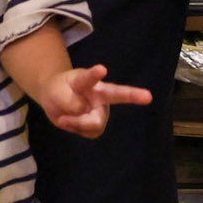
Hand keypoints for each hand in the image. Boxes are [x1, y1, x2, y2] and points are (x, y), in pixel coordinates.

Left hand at [35, 62, 152, 138]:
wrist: (56, 100)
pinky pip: (89, 133)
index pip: (91, 77)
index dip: (95, 74)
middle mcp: (99, 94)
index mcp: (87, 81)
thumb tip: (85, 112)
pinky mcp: (97, 125)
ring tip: (63, 118)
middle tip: (148, 96)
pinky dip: (78, 130)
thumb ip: (68, 101)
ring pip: (94, 123)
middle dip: (133, 95)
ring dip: (76, 124)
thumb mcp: (54, 92)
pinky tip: (74, 123)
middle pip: (116, 95)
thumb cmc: (58, 90)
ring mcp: (101, 110)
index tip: (102, 69)